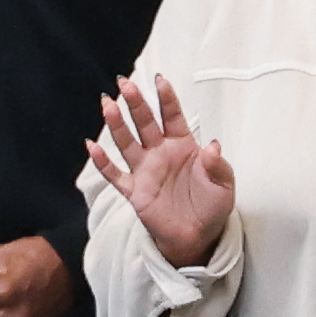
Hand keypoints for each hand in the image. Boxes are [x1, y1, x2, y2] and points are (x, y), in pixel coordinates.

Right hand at [85, 72, 233, 269]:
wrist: (199, 236)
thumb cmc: (212, 206)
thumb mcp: (224, 186)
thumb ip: (218, 166)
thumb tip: (212, 146)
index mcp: (183, 145)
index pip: (172, 116)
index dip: (166, 98)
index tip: (159, 80)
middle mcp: (161, 153)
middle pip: (145, 123)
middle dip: (135, 103)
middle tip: (125, 84)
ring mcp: (145, 170)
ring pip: (127, 142)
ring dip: (117, 125)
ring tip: (108, 105)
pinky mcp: (135, 191)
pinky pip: (115, 175)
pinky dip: (103, 162)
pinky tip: (92, 147)